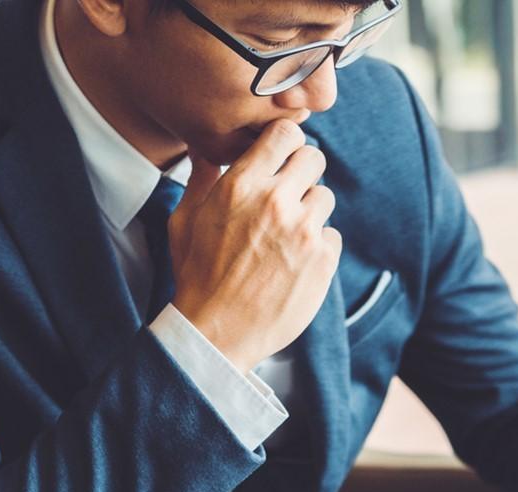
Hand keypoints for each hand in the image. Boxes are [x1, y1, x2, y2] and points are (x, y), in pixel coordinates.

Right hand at [168, 119, 341, 373]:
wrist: (217, 332)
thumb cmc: (197, 276)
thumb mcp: (184, 222)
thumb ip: (200, 180)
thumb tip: (205, 150)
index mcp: (241, 186)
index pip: (286, 133)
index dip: (286, 143)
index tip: (281, 157)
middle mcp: (276, 202)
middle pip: (315, 157)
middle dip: (302, 172)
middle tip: (288, 194)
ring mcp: (304, 231)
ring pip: (325, 197)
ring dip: (310, 211)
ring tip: (287, 236)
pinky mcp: (323, 259)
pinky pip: (332, 235)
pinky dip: (319, 246)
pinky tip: (295, 262)